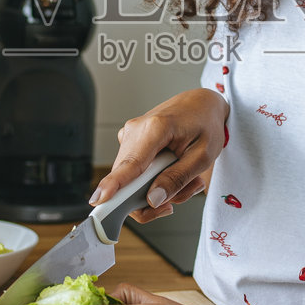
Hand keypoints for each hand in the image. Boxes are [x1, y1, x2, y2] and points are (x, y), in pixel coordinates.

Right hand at [96, 88, 228, 223]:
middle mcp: (135, 131)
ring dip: (160, 188)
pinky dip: (156, 180)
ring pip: (132, 182)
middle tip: (187, 189)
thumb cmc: (205, 124)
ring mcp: (129, 137)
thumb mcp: (203, 156)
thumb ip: (177, 178)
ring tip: (187, 178)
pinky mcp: (130, 144)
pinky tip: (175, 171)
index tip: (99, 200)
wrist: (201, 104)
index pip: (130, 164)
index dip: (114, 186)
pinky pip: (135, 174)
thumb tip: (153, 200)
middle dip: (156, 197)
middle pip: (128, 182)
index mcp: (155, 128)